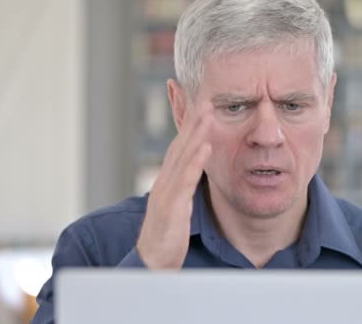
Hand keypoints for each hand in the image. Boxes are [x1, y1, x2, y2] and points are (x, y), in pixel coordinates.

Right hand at [137, 103, 212, 268]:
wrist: (152, 264)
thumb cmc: (166, 237)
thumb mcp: (176, 209)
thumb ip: (183, 190)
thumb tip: (192, 177)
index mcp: (167, 182)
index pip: (180, 149)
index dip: (190, 128)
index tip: (202, 107)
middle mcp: (164, 182)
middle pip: (180, 146)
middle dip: (193, 122)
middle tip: (205, 98)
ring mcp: (166, 193)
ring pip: (182, 157)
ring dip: (196, 133)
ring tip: (208, 113)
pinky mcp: (171, 207)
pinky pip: (185, 180)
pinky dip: (195, 161)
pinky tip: (206, 146)